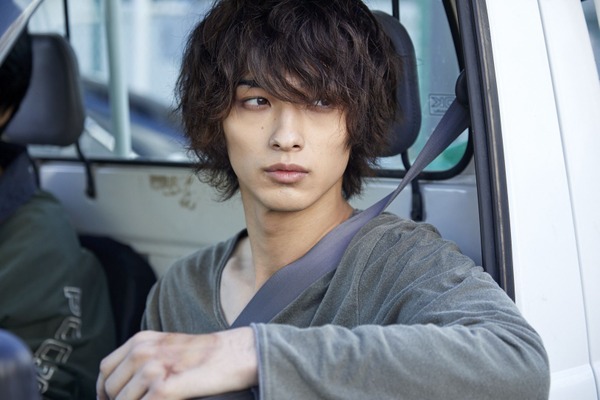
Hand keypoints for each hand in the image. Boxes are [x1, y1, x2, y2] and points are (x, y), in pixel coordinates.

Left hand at [96, 328, 257, 399]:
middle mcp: (144, 351)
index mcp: (142, 340)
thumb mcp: (168, 347)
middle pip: (111, 387)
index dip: (104, 390)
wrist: (235, 354)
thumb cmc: (207, 355)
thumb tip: (123, 384)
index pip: (105, 369)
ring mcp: (153, 368)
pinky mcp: (164, 388)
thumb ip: (144, 358)